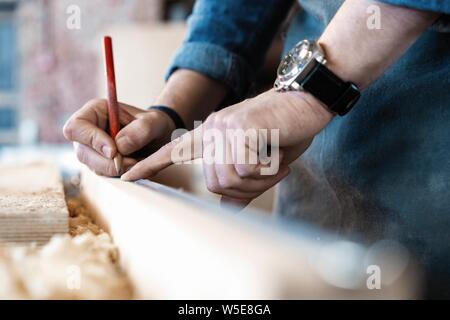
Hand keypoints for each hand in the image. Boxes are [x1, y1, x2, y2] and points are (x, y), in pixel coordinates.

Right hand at [63, 99, 175, 175]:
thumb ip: (141, 130)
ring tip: (139, 162)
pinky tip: (136, 166)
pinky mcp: (100, 163)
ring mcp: (92, 149)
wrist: (158, 136)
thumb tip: (119, 147)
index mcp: (95, 111)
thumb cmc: (154, 124)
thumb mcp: (155, 122)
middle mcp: (88, 131)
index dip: (91, 141)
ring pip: (94, 167)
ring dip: (117, 169)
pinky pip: (105, 174)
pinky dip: (121, 174)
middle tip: (133, 162)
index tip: (114, 151)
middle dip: (108, 162)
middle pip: (82, 153)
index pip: (76, 127)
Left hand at [122, 89, 333, 207]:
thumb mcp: (260, 165)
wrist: (307, 101)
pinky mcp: (239, 128)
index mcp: (212, 135)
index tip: (127, 176)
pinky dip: (266, 170)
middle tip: (267, 171)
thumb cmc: (284, 133)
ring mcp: (224, 128)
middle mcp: (212, 130)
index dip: (150, 166)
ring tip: (274, 161)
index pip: (174, 152)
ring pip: (229, 178)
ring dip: (258, 179)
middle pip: (214, 184)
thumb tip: (226, 209)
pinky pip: (245, 168)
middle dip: (245, 188)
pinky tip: (277, 154)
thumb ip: (240, 184)